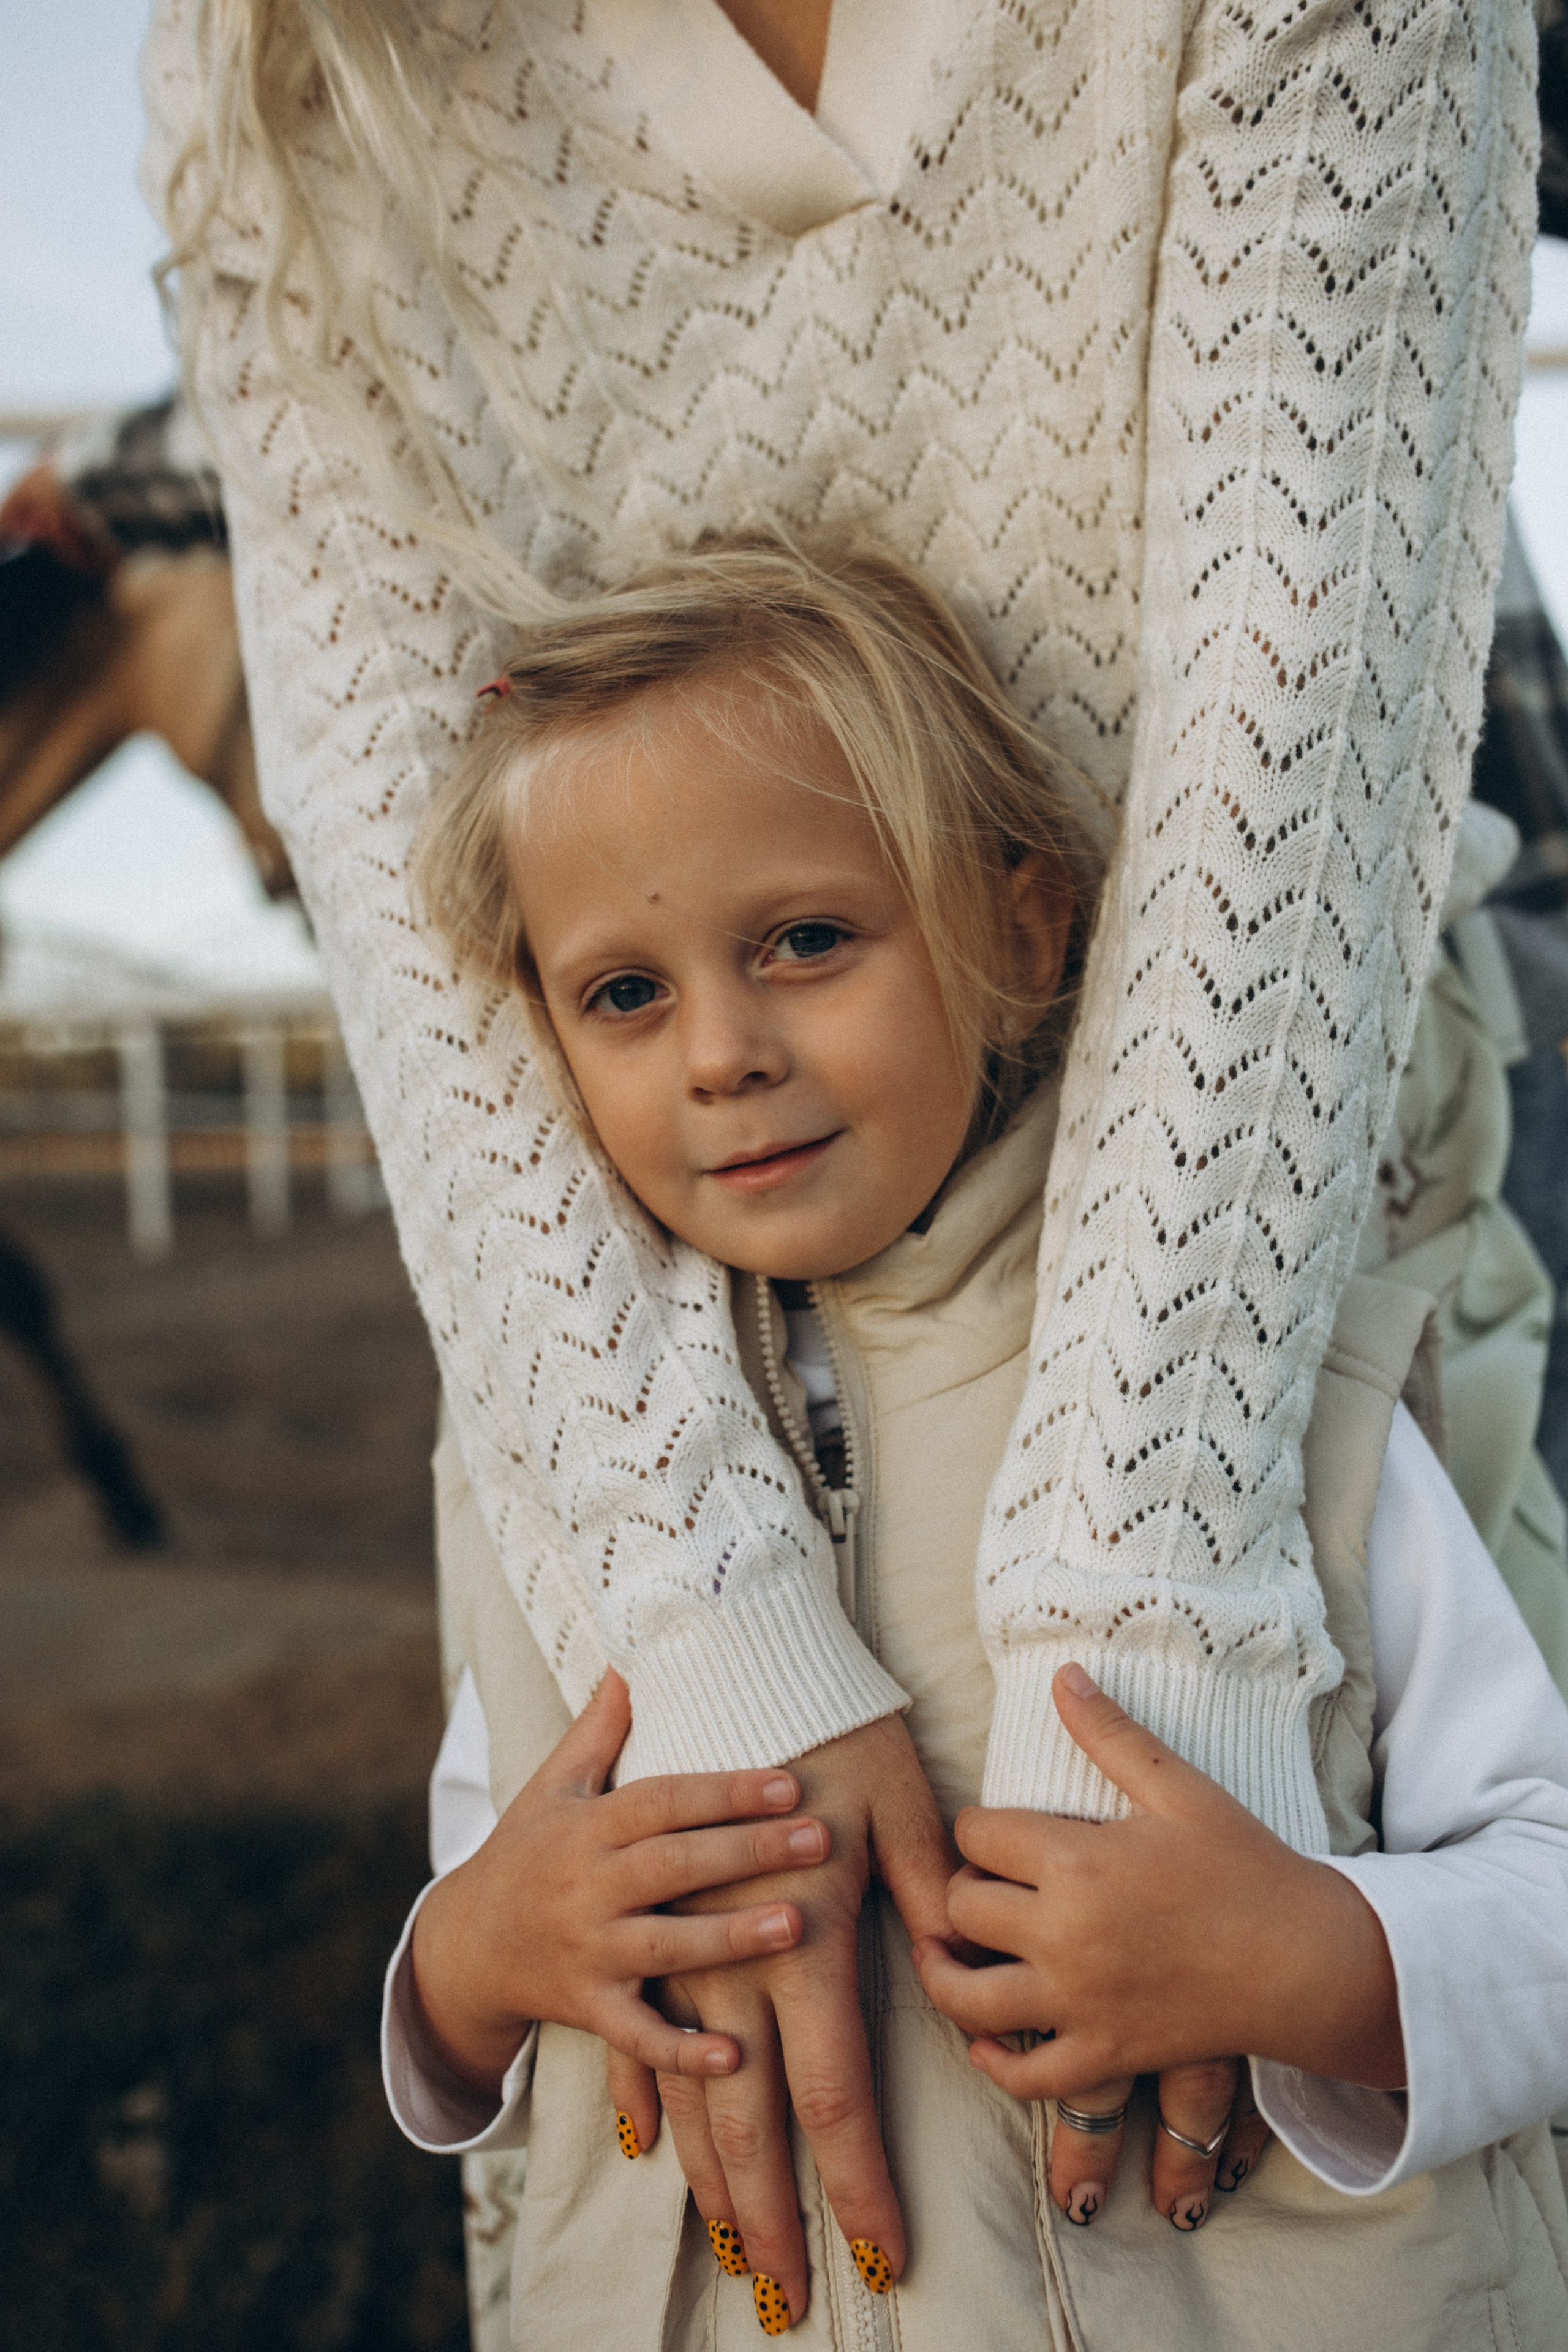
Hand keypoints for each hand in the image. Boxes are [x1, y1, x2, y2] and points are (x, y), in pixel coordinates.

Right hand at [410, 1670, 828, 2095]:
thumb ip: (603, 1725)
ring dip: (730, 1940)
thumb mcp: (556, 1783)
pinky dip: (681, 2049)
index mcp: (588, 1826)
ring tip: (797, 1924)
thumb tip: (634, 1650)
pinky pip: (636, 2034)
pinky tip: (734, 2053)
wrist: (464, 1946)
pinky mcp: (587, 2008)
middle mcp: (587, 1887)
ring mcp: (587, 1951)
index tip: (790, 1779)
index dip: (725, 1790)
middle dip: (749, 1851)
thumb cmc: (528, 1851)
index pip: (663, 1801)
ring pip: (664, 1946)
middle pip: (673, 1866)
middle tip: (822, 1837)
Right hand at [608, 1712, 953, 2328]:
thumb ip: (936, 1885)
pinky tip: (655, 2152)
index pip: (834, 2095)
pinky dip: (647, 2097)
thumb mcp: (902, 1792)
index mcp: (808, 1939)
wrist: (717, 1661)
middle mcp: (736, 1963)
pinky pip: (635, 2035)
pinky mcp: (645, 1926)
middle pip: (751, 2123)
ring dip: (713, 2181)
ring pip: (690, 2096)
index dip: (856, 2185)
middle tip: (785, 2299)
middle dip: (773, 2218)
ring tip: (733, 2253)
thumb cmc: (827, 1718)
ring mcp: (679, 1950)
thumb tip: (968, 1969)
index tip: (881, 2254)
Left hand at [913, 1663, 1402, 2230]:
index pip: (975, 1836)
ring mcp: (1082, 2003)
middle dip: (964, 1892)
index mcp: (1078, 1861)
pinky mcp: (1105, 2055)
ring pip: (968, 1999)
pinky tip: (988, 2037)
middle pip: (961, 1910)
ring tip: (946, 1955)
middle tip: (986, 1886)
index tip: (998, 1834)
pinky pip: (1025, 2075)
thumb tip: (1062, 1674)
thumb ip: (1111, 1733)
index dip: (977, 1829)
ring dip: (946, 1976)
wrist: (1309, 1961)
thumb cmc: (1247, 1866)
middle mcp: (1066, 1935)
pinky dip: (994, 2061)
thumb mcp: (1179, 1788)